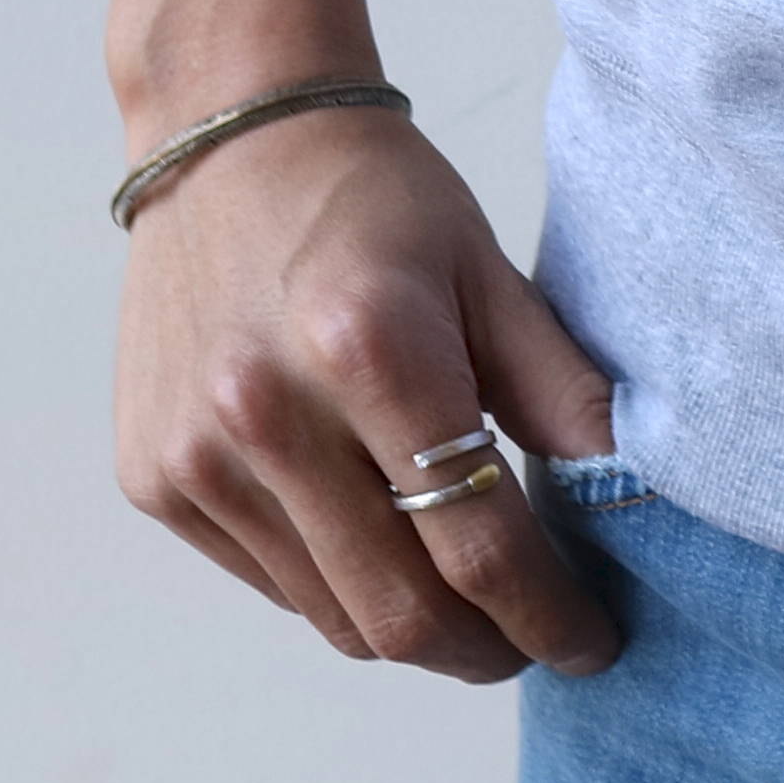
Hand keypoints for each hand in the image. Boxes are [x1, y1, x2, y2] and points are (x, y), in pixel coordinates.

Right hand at [114, 102, 624, 682]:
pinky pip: (269, 581)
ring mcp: (198, 456)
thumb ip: (557, 384)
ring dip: (414, 633)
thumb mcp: (486, 267)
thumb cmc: (373, 195)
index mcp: (369, 350)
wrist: (229, 134)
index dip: (547, 612)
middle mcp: (269, 415)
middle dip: (486, 649)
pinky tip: (381, 546)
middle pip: (399, 611)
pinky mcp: (153, 478)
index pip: (476, 542)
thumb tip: (631, 484)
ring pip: (331, 615)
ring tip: (471, 604)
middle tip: (537, 641)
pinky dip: (337, 587)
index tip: (593, 641)